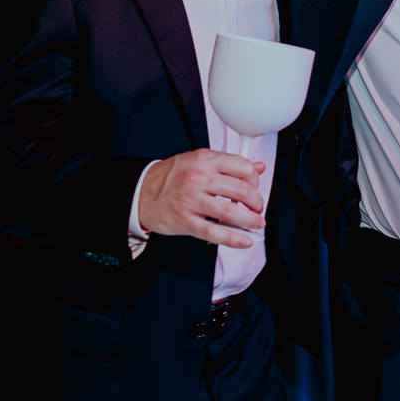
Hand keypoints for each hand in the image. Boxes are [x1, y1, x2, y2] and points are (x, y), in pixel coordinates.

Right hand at [138, 149, 267, 247]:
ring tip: (257, 224)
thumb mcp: (198, 161)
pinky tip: (245, 241)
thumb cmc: (171, 177)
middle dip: (257, 202)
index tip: (255, 188)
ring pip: (231, 211)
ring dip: (251, 221)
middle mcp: (198, 178)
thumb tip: (258, 167)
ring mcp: (191, 200)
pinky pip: (215, 231)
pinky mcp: (185, 221)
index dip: (255, 180)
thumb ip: (228, 164)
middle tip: (258, 209)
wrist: (140, 192)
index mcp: (204, 160)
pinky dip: (234, 238)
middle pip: (241, 190)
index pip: (243, 167)